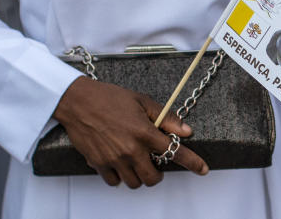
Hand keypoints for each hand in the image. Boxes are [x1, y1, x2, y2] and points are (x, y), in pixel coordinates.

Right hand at [53, 77, 208, 187]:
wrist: (78, 101)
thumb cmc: (108, 98)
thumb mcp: (141, 101)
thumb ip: (165, 117)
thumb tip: (185, 131)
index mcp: (143, 132)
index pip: (174, 152)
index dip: (192, 163)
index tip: (202, 169)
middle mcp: (130, 149)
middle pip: (152, 178)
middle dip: (157, 174)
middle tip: (154, 163)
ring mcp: (114, 159)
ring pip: (134, 182)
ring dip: (138, 175)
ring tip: (135, 161)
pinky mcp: (98, 164)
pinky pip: (114, 182)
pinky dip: (119, 176)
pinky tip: (119, 162)